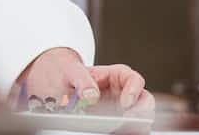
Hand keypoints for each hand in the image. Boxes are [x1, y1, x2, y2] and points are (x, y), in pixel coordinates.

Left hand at [13, 48, 153, 117]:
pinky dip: (123, 130)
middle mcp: (122, 92)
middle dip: (141, 112)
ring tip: (122, 129)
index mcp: (115, 75)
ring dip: (134, 125)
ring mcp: (119, 109)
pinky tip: (114, 132)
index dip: (134, 90)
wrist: (54, 82)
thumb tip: (91, 95)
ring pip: (138, 118)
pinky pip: (124, 128)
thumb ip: (81, 80)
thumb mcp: (70, 71)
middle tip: (128, 121)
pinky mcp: (113, 122)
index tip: (125, 102)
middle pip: (144, 101)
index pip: (134, 80)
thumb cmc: (65, 72)